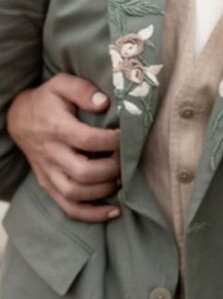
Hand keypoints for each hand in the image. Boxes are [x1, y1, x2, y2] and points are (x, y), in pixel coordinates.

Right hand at [7, 74, 121, 221]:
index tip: (127, 134)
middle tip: (126, 158)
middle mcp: (51, 154)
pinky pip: (68, 208)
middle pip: (83, 172)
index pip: (88, 140)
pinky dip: (91, 214)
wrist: (18, 118)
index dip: (112, 140)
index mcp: (56, 128)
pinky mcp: (48, 185)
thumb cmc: (46, 99)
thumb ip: (83, 89)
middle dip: (111, 168)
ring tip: (121, 178)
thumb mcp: (61, 83)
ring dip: (104, 190)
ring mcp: (48, 173)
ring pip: (75, 194)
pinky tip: (113, 211)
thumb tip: (104, 103)